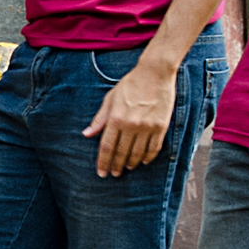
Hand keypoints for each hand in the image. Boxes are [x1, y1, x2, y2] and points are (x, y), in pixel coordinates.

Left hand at [81, 62, 178, 178]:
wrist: (155, 74)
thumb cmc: (130, 85)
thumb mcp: (110, 99)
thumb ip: (99, 119)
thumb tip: (87, 134)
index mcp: (115, 118)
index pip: (106, 147)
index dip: (103, 162)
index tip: (101, 172)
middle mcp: (131, 125)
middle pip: (121, 153)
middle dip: (116, 166)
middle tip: (114, 174)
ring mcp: (147, 126)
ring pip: (138, 153)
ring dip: (131, 163)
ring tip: (127, 168)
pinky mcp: (161, 126)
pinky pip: (154, 147)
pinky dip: (148, 157)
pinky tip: (144, 161)